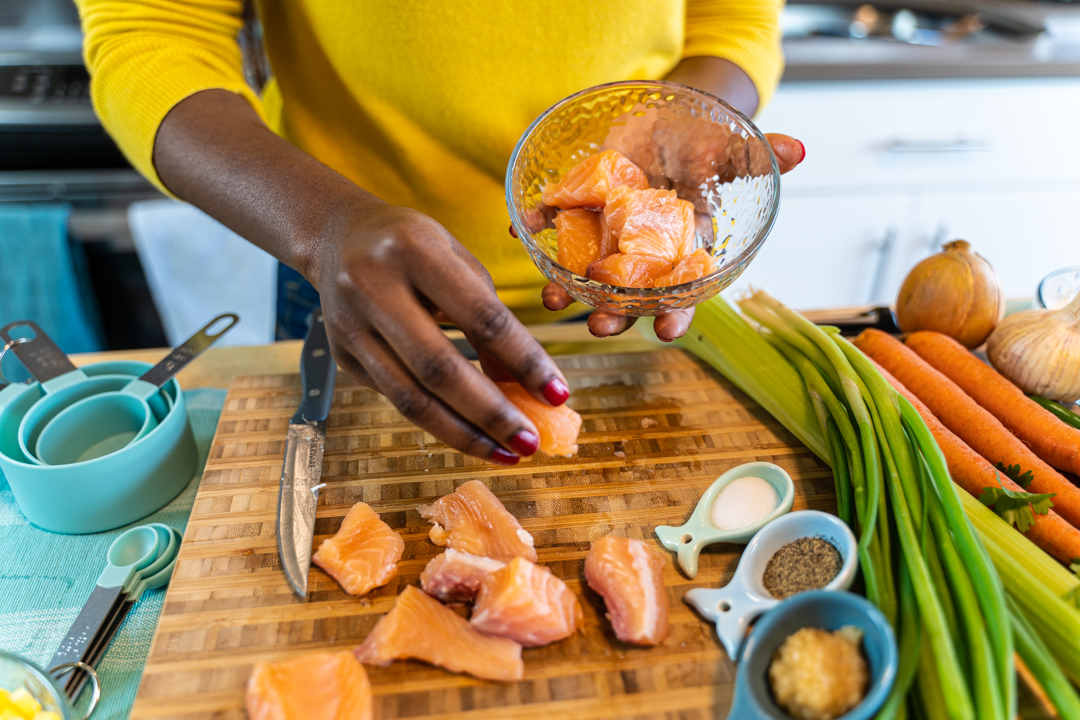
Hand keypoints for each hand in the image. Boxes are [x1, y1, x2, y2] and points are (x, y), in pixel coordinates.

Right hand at [316, 201, 569, 464]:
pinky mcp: (341, 355)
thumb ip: (489, 318)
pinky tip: (471, 436)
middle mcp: (373, 286)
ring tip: (506, 452)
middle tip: (530, 442)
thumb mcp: (457, 262)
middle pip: (439, 367)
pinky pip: (396, 400)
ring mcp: (350, 325)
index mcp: (414, 249)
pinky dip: (439, 424)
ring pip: (411, 398)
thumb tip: (524, 384)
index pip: (481, 317)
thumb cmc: (413, 245)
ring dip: (465, 434)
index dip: (524, 361)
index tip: (558, 394)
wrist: (335, 236)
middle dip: (491, 413)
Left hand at [540, 132, 805, 340]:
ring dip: (569, 289)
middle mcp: (644, 250)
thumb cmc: (702, 142)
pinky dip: (538, 229)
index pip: (684, 290)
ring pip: (587, 272)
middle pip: (630, 293)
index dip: (677, 312)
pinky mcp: (581, 210)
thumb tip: (800, 149)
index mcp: (683, 246)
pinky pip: (556, 225)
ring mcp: (609, 234)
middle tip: (599, 326)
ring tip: (552, 301)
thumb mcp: (730, 149)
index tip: (667, 333)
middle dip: (616, 312)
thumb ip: (759, 157)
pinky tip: (523, 232)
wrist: (664, 119)